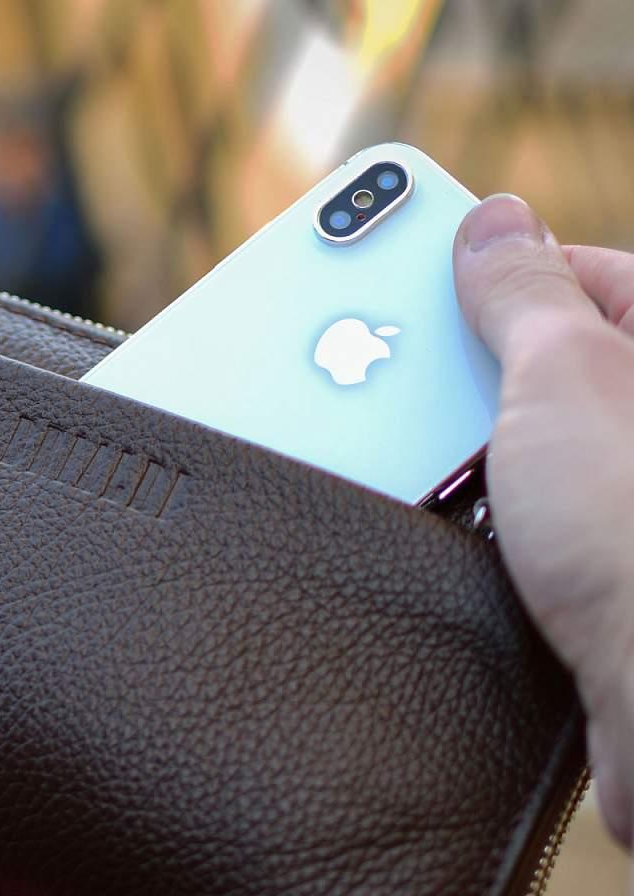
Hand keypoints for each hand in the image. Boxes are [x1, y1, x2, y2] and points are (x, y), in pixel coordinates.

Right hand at [453, 194, 633, 844]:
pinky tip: (449, 521)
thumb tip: (494, 219)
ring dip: (461, 452)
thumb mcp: (563, 376)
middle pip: (540, 360)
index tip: (417, 278)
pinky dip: (478, 510)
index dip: (490, 272)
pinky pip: (519, 510)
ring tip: (423, 461)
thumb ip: (521, 293)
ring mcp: (621, 491)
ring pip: (521, 443)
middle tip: (400, 380)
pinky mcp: (600, 559)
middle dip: (462, 373)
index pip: (578, 272)